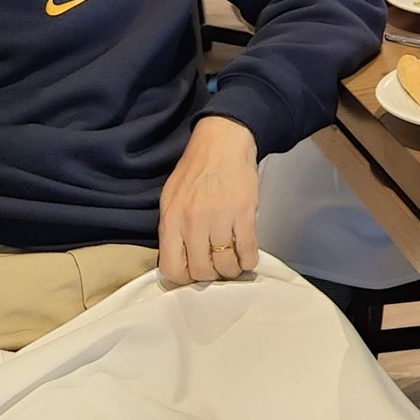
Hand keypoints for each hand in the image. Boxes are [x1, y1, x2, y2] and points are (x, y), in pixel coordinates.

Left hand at [158, 115, 259, 283]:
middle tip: (217, 268)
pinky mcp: (244, 213)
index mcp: (171, 219)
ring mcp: (219, 218)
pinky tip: (248, 258)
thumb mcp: (171, 198)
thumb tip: (181, 257)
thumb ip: (172, 228)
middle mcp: (193, 222)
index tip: (193, 273)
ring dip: (231, 270)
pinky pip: (247, 250)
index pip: (171, 267)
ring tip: (234, 265)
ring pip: (225, 264)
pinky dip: (249, 261)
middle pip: (201, 270)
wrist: (223, 142)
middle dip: (211, 276)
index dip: (184, 278)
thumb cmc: (195, 169)